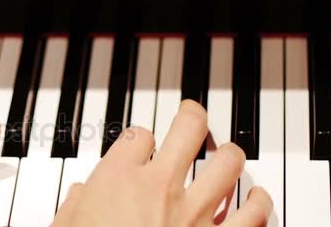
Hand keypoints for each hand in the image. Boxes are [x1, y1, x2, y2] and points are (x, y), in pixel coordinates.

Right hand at [53, 100, 272, 226]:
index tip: (139, 146)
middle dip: (192, 117)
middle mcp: (159, 188)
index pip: (138, 135)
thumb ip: (72, 207)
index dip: (140, 138)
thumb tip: (79, 195)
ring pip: (227, 162)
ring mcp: (193, 214)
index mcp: (117, 180)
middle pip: (188, 128)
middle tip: (192, 116)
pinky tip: (256, 197)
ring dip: (227, 155)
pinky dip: (258, 202)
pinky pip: (252, 213)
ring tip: (225, 153)